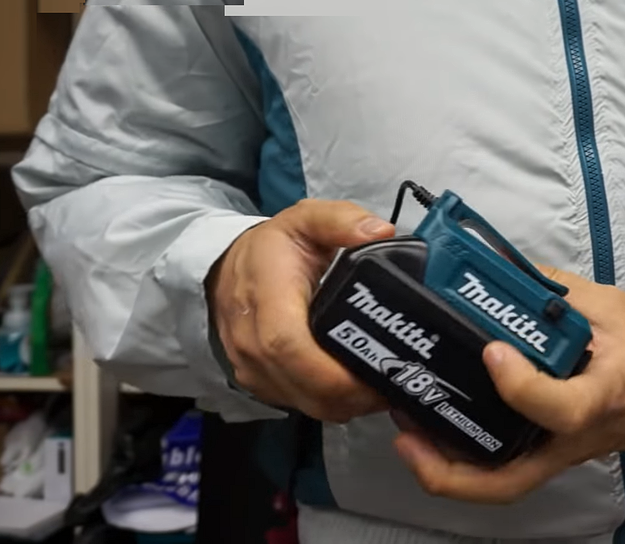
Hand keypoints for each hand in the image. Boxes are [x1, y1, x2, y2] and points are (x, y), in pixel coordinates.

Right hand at [208, 199, 396, 422]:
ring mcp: (252, 368)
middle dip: (356, 394)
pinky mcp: (258, 384)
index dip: (335, 371)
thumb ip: (343, 220)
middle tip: (399, 381)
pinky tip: (356, 387)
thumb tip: (381, 231)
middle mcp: (252, 341)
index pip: (290, 346)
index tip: (379, 369)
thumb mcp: (305, 219)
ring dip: (348, 403)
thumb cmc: (270, 248)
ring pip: (306, 404)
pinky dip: (332, 403)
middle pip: (306, 387)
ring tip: (384, 385)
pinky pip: (299, 405)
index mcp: (267, 297)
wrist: (224, 268)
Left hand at [391, 267, 624, 503]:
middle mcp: (579, 437)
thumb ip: (551, 288)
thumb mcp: (612, 305)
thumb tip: (492, 266)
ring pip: (502, 484)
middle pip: (511, 480)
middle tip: (407, 431)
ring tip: (407, 430)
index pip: (563, 408)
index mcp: (606, 396)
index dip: (522, 387)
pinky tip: (438, 428)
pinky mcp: (555, 453)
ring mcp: (564, 453)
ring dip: (448, 468)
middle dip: (449, 468)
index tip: (494, 351)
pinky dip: (466, 460)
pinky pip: (506, 470)